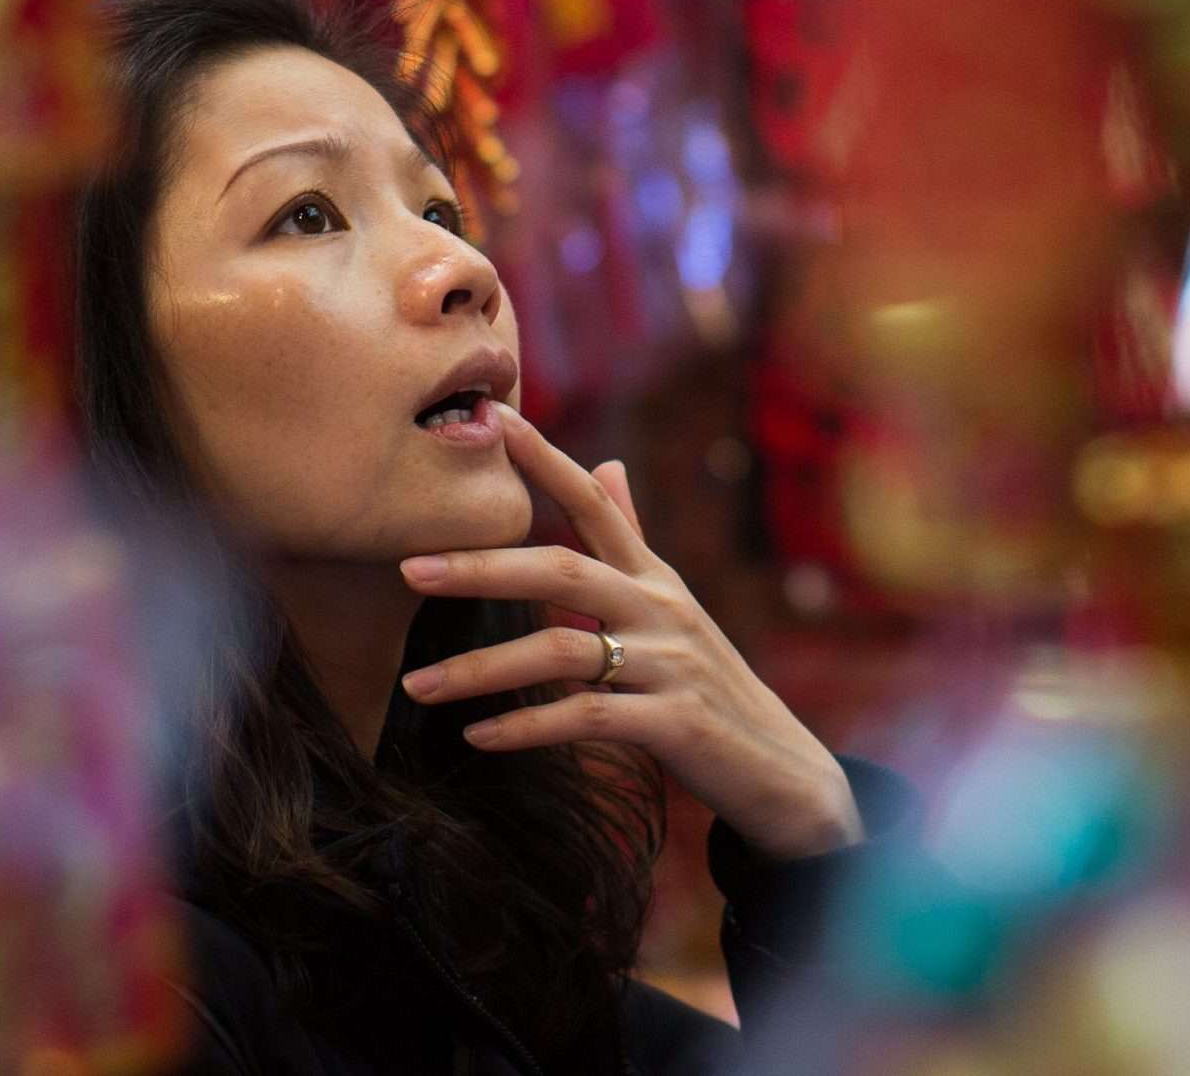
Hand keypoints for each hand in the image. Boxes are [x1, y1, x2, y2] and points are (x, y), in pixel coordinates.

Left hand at [399, 403, 863, 859]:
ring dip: (481, 668)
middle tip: (409, 568)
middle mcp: (661, 610)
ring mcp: (670, 665)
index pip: (594, 505)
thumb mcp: (672, 605)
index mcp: (654, 578)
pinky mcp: (674, 723)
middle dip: (482, 568)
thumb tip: (607, 464)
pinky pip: (586, 717)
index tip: (495, 420)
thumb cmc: (708, 684)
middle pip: (562, 572)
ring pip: (560, 651)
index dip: (547, 460)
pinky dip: (526, 728)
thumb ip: (633, 539)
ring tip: (417, 686)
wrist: (780, 769)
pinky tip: (477, 737)